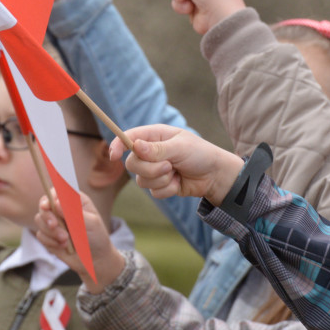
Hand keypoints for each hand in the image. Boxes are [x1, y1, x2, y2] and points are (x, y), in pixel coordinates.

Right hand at [34, 189, 126, 293]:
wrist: (95, 260)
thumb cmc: (96, 238)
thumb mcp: (90, 223)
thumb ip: (73, 212)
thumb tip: (56, 203)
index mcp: (74, 200)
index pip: (57, 191)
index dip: (50, 197)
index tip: (48, 205)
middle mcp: (62, 209)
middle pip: (44, 204)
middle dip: (48, 217)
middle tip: (56, 226)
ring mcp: (54, 222)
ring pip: (39, 220)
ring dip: (51, 232)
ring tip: (65, 240)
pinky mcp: (49, 236)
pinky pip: (40, 235)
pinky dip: (50, 242)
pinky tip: (63, 246)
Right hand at [108, 125, 243, 205]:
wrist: (215, 176)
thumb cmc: (200, 154)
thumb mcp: (180, 147)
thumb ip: (157, 149)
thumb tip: (135, 147)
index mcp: (154, 136)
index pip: (128, 138)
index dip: (117, 145)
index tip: (114, 156)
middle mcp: (151, 152)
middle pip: (132, 164)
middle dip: (150, 169)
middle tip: (169, 166)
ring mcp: (154, 169)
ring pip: (141, 180)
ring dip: (161, 180)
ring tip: (176, 173)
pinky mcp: (160, 185)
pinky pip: (153, 192)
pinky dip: (167, 189)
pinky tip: (178, 183)